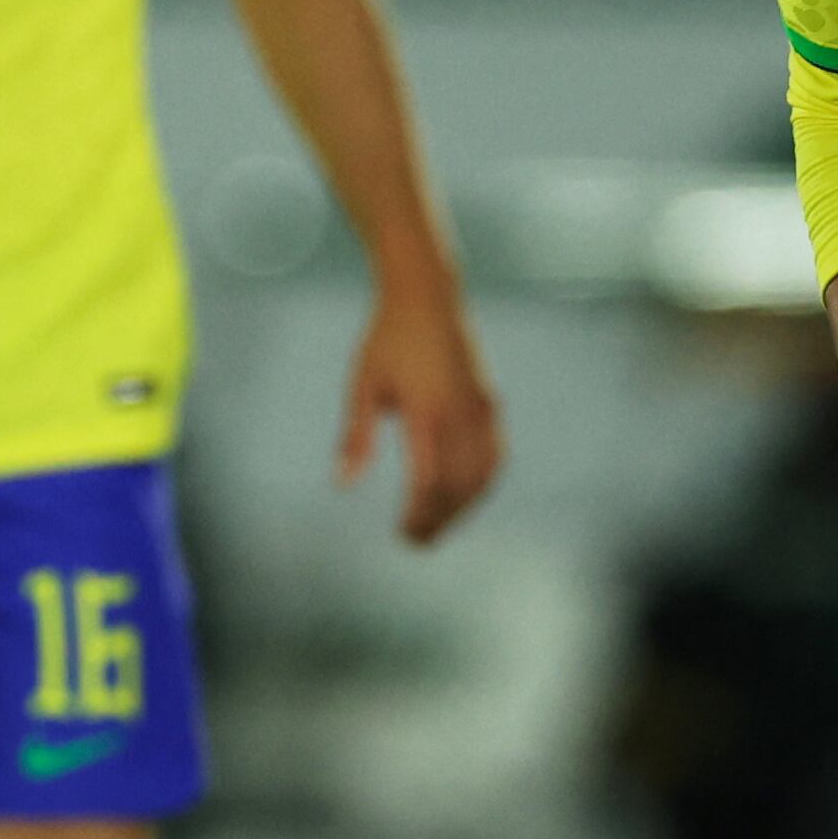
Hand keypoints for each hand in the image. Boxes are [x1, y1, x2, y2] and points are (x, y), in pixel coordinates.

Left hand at [338, 286, 502, 543]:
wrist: (430, 296)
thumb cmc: (386, 339)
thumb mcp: (363, 385)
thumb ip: (355, 436)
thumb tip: (343, 485)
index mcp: (427, 410)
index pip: (429, 480)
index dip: (419, 513)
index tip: (401, 532)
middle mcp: (460, 413)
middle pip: (458, 487)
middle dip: (439, 520)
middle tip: (414, 542)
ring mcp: (481, 409)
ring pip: (481, 477)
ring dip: (462, 509)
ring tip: (436, 527)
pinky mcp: (490, 405)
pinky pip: (494, 457)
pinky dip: (481, 485)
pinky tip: (464, 499)